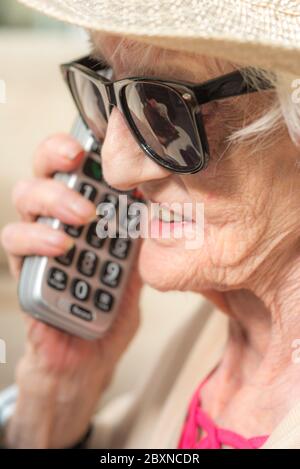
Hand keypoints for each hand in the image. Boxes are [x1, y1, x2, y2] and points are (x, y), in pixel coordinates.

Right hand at [1, 133, 142, 447]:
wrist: (94, 348)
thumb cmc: (113, 300)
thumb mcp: (137, 258)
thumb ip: (143, 232)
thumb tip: (169, 197)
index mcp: (82, 212)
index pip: (72, 166)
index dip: (77, 143)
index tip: (97, 135)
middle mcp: (55, 221)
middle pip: (41, 171)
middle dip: (57, 158)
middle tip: (79, 160)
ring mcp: (37, 245)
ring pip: (23, 201)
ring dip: (52, 198)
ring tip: (82, 215)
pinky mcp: (26, 272)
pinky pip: (16, 246)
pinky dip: (38, 240)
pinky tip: (62, 246)